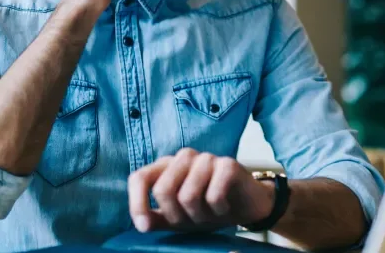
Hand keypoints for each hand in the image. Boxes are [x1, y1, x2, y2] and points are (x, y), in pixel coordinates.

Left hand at [128, 149, 274, 232]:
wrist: (247, 206)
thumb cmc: (209, 209)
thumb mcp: (179, 218)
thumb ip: (157, 218)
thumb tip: (141, 224)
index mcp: (167, 166)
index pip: (140, 178)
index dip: (137, 203)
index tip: (143, 226)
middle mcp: (184, 157)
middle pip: (163, 190)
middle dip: (175, 215)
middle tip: (190, 220)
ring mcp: (206, 158)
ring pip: (188, 195)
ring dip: (199, 216)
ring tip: (209, 215)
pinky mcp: (228, 164)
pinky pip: (213, 195)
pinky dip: (218, 211)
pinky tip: (224, 208)